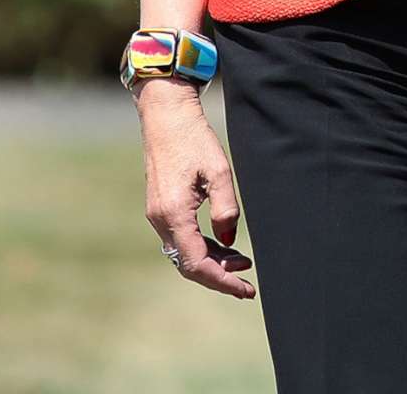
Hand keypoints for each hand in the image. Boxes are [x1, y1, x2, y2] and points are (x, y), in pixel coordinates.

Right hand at [137, 82, 255, 298]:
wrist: (166, 117)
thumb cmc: (194, 139)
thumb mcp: (218, 171)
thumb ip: (226, 208)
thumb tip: (230, 239)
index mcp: (174, 214)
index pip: (197, 263)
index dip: (222, 280)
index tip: (246, 289)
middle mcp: (161, 220)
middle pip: (189, 264)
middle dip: (219, 276)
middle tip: (248, 283)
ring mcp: (158, 215)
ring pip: (185, 253)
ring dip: (213, 262)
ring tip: (243, 262)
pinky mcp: (162, 209)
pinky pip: (181, 239)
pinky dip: (203, 247)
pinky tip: (225, 244)